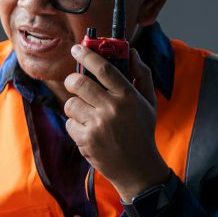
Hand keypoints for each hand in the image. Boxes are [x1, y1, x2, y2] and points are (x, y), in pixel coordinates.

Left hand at [63, 46, 169, 200]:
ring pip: (70, 104)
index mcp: (128, 96)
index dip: (87, 55)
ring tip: (88, 115)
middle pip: (78, 83)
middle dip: (72, 80)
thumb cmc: (141, 131)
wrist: (137, 168)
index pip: (104, 68)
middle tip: (74, 83)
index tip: (77, 48)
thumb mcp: (148, 102)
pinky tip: (90, 132)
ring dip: (76, 107)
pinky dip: (76, 126)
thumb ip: (141, 75)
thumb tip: (132, 51)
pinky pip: (69, 123)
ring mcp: (98, 125)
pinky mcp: (86, 140)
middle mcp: (112, 109)